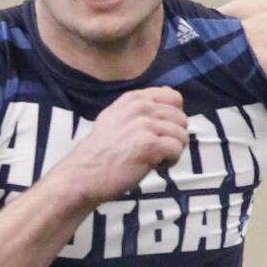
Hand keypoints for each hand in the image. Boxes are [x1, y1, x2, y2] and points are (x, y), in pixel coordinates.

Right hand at [62, 87, 188, 204]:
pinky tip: (154, 166)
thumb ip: (139, 106)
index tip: (160, 132)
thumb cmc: (100, 150)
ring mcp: (146, 125)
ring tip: (154, 158)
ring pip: (182, 134)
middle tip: (156, 149)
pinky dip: (170, 161)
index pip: (173, 97)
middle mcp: (141, 107)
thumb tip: (165, 93)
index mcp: (134, 98)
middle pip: (181, 118)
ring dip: (172, 150)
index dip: (173, 117)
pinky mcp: (150, 145)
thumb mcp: (115, 116)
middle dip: (173, 137)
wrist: (84, 173)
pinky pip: (177, 149)